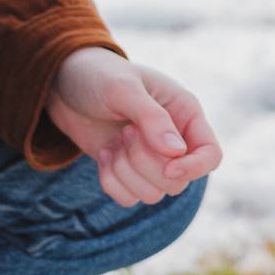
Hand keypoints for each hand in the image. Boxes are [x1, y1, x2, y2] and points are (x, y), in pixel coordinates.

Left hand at [45, 47, 222, 206]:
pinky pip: (128, 198)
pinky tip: (104, 154)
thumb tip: (176, 152)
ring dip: (126, 173)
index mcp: (185, 113)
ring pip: (153, 193)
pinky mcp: (127, 172)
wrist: (64, 83)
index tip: (168, 167)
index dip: (194, 167)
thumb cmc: (99, 76)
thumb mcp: (124, 88)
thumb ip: (153, 118)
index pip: (210, 154)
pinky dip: (112, 182)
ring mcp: (150, 158)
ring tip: (114, 143)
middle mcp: (174, 140)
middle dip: (145, 164)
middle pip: (177, 181)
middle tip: (126, 133)